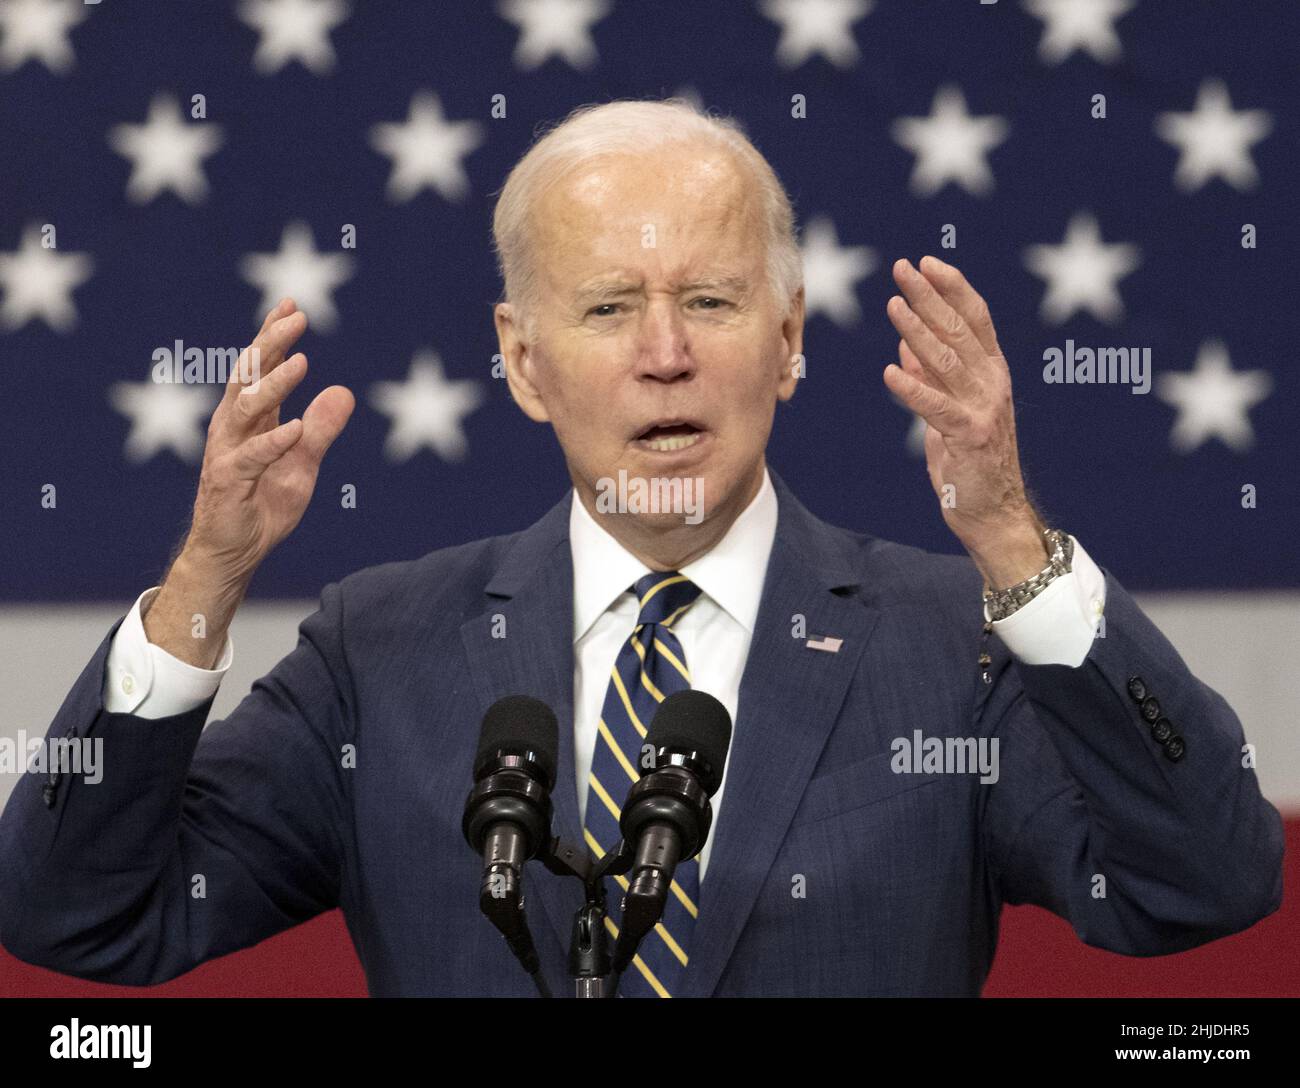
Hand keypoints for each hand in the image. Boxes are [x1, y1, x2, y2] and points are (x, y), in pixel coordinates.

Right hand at [183, 297, 354, 580]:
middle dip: (271, 344)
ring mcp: (227, 452)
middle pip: (248, 376)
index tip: (291, 305)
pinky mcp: (228, 481)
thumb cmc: (263, 504)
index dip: (273, 337)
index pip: (260, 370)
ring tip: (302, 362)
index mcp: (251, 420)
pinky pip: (251, 457)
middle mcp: (233, 428)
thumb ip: (321, 430)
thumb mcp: (303, 464)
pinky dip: (273, 441)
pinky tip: (294, 428)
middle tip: (296, 317)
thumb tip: (344, 392)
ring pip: (246, 409)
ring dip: (273, 385)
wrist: (234, 552)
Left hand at [882, 256, 1046, 588]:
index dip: (952, 287)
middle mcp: (993, 383)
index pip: (976, 318)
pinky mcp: (968, 436)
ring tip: (892, 304)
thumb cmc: (971, 464)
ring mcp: (983, 408)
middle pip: (959, 329)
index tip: (927, 261)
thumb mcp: (949, 413)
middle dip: (929, 296)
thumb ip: (934, 379)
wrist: (993, 513)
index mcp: (992, 372)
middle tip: (902, 268)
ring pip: (946, 359)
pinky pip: (935, 407)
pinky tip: (889, 371)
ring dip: (916, 329)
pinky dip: (912, 388)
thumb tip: (906, 346)